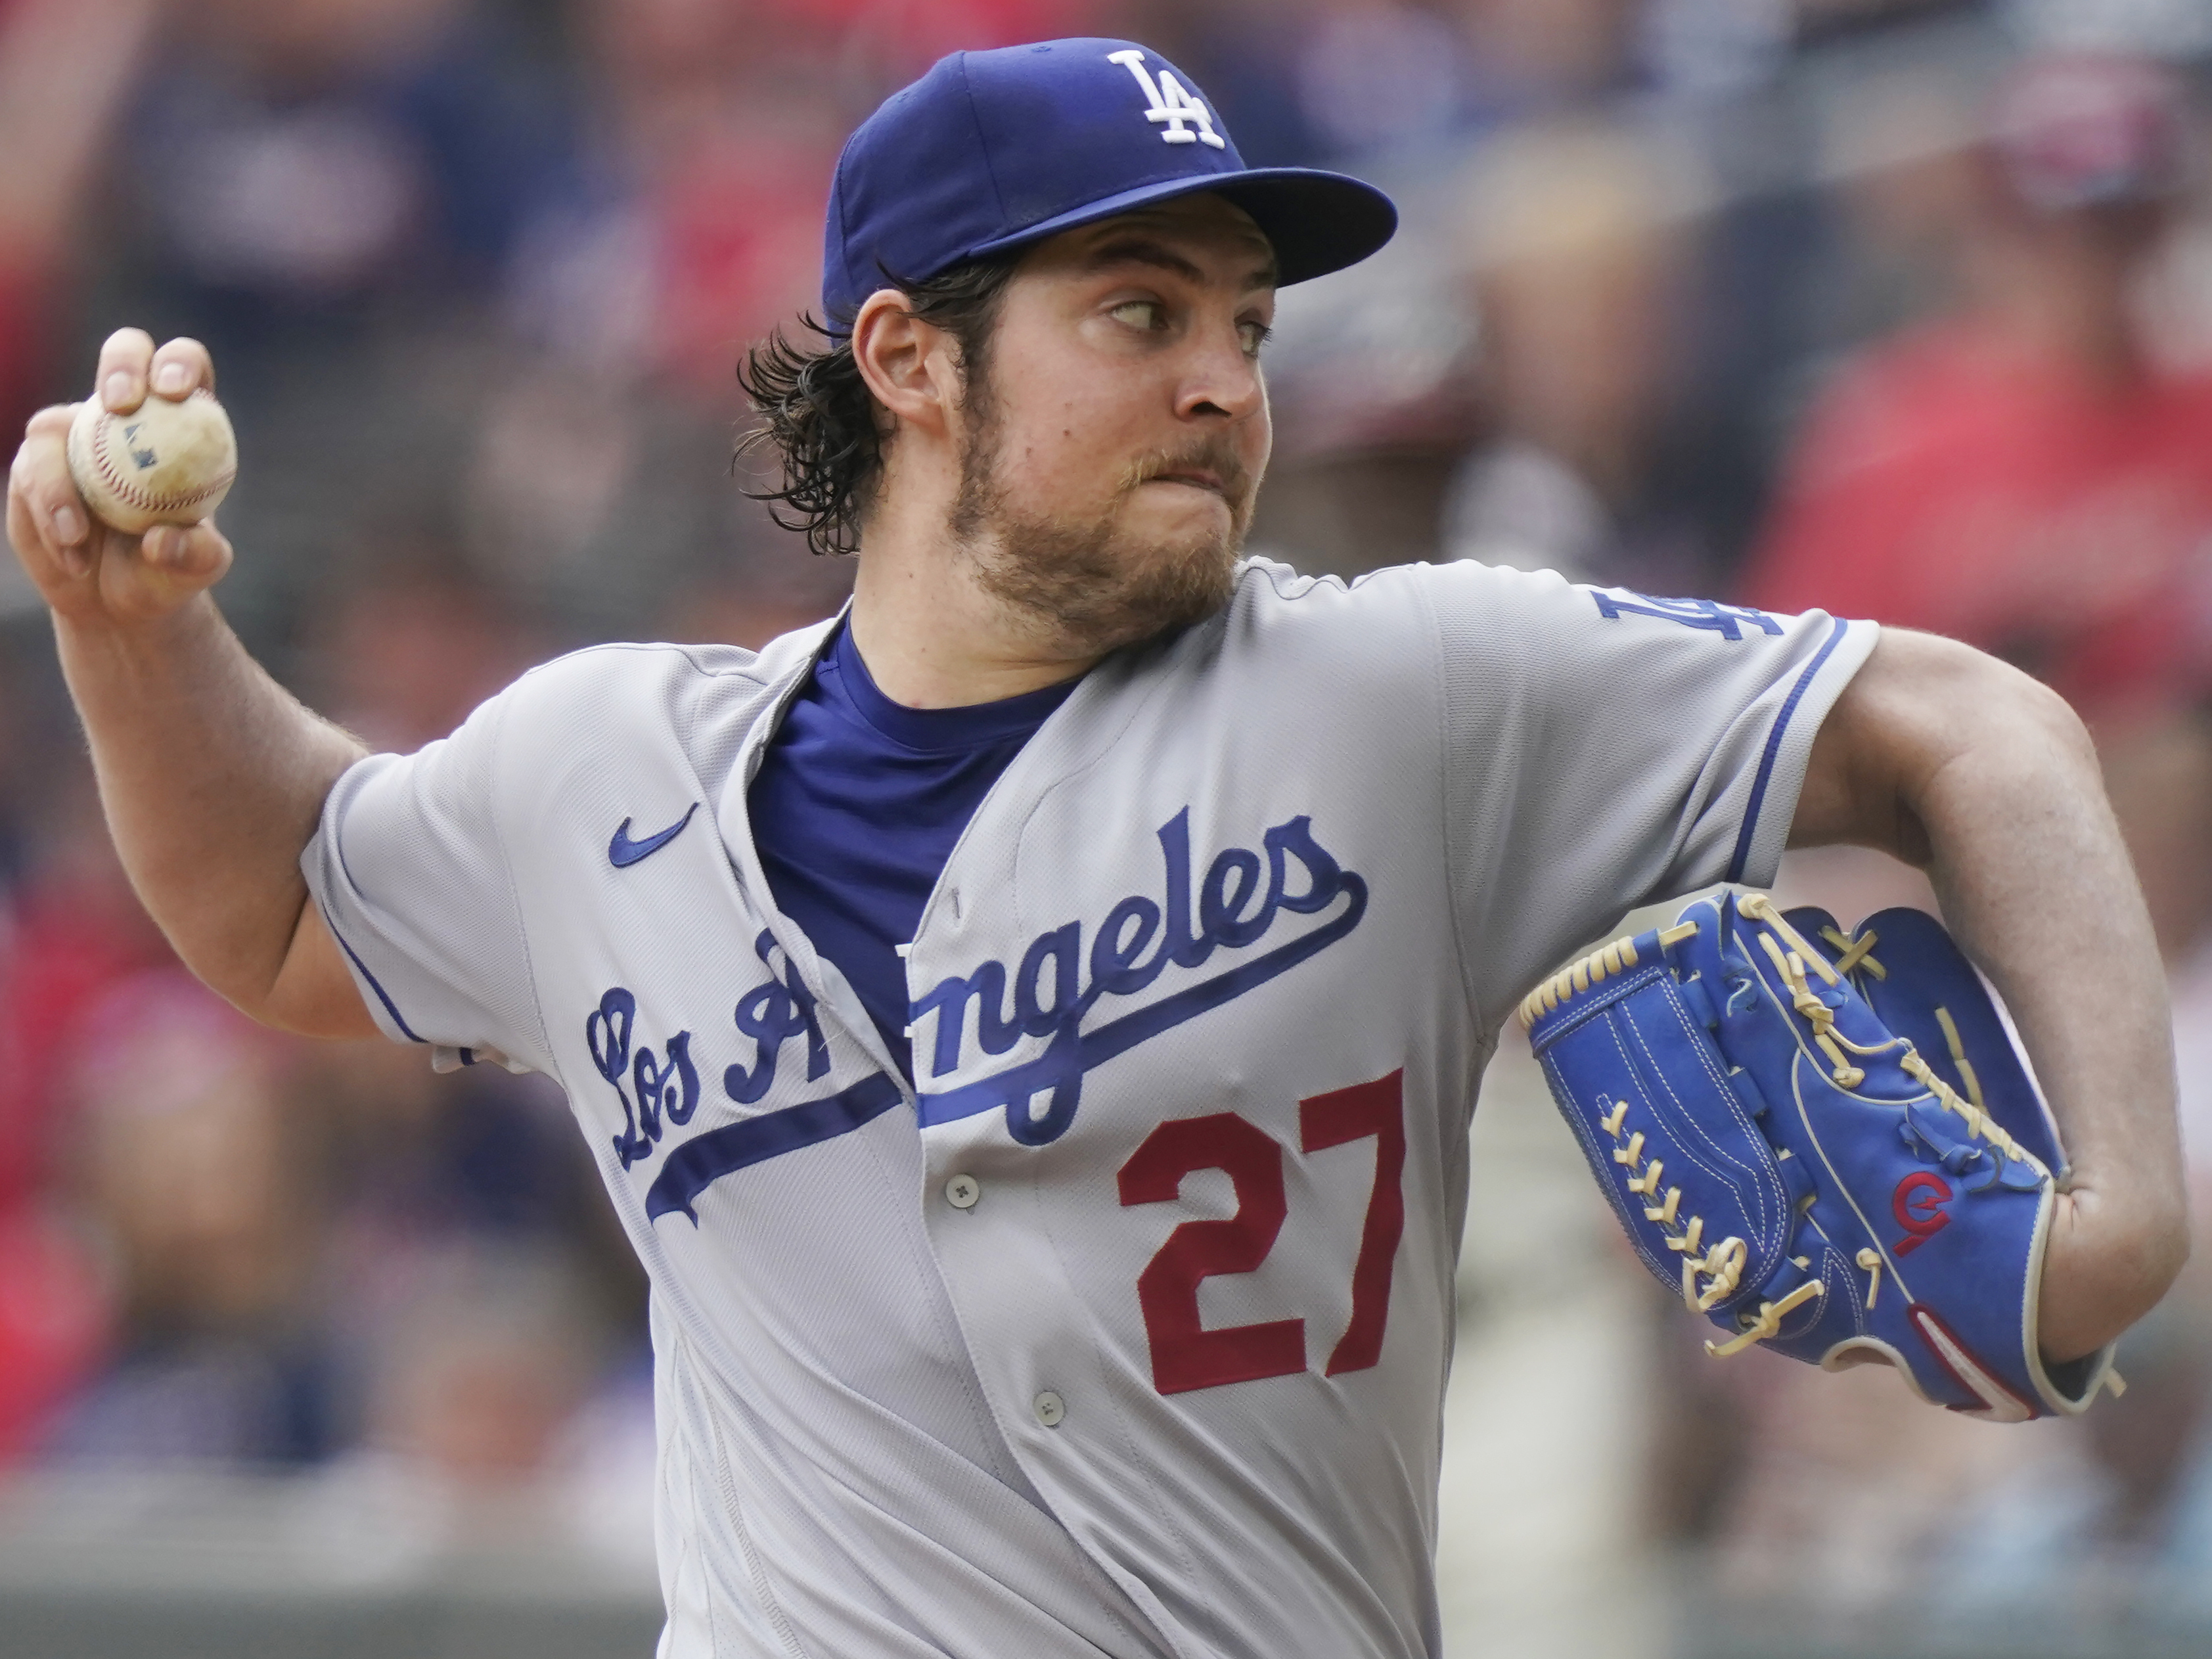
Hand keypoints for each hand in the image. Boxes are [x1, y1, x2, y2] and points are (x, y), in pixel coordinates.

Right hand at [6, 329, 233, 629]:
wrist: (116, 600)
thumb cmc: (167, 572)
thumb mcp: (196, 569)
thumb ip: (194, 554)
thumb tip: (160, 540)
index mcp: (181, 423)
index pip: (186, 368)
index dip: (179, 364)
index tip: (174, 392)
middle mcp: (128, 415)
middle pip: (124, 355)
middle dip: (121, 366)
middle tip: (119, 406)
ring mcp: (75, 434)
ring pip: (55, 426)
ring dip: (62, 485)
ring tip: (78, 541)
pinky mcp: (34, 464)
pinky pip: (31, 474)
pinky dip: (49, 514)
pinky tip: (71, 554)